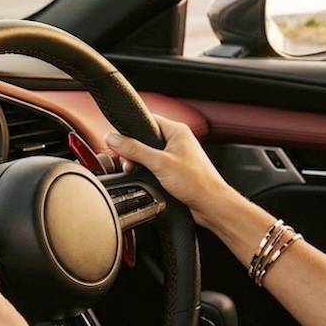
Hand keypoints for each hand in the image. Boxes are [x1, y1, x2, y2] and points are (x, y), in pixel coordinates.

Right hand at [104, 114, 238, 227]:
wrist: (211, 204)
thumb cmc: (197, 182)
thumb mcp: (159, 163)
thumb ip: (134, 149)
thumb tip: (114, 138)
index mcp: (177, 131)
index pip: (147, 120)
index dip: (131, 130)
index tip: (119, 141)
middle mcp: (178, 141)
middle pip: (145, 139)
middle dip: (133, 151)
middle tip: (128, 162)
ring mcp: (177, 157)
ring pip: (149, 154)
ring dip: (140, 163)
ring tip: (136, 171)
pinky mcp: (175, 171)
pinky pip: (155, 167)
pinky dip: (148, 172)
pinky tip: (147, 180)